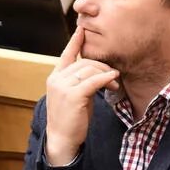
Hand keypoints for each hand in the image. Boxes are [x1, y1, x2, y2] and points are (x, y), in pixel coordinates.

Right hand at [44, 28, 118, 164]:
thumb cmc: (70, 119)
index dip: (75, 41)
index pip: (66, 55)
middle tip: (114, 77)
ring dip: (106, 74)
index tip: (82, 29)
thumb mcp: (74, 96)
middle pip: (85, 62)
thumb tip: (100, 73)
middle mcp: (57, 79)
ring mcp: (63, 86)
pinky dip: (105, 79)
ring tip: (115, 83)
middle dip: (103, 67)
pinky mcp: (73, 95)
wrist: (61, 139)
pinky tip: (113, 81)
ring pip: (90, 70)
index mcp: (55, 77)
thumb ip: (81, 82)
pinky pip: (93, 81)